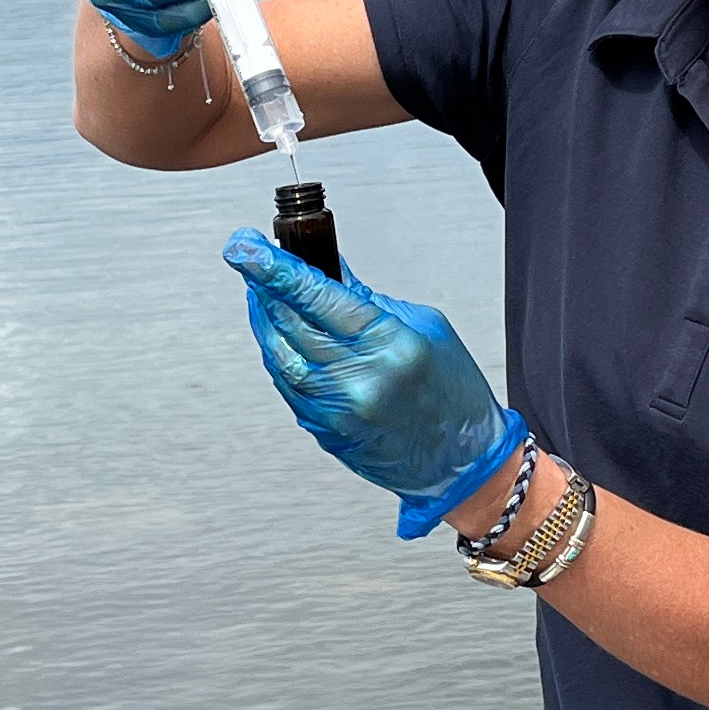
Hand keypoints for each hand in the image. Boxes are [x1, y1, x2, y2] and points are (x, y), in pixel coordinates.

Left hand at [227, 232, 528, 539]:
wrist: (462, 462)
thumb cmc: (453, 393)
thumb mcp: (424, 327)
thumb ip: (367, 299)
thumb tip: (325, 271)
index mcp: (389, 345)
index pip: (317, 296)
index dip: (275, 267)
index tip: (246, 247)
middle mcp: (358, 379)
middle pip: (289, 322)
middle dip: (261, 283)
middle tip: (246, 255)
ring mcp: (337, 410)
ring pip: (278, 354)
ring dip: (263, 317)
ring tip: (260, 289)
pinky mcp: (324, 430)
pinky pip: (287, 384)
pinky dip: (277, 352)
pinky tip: (278, 332)